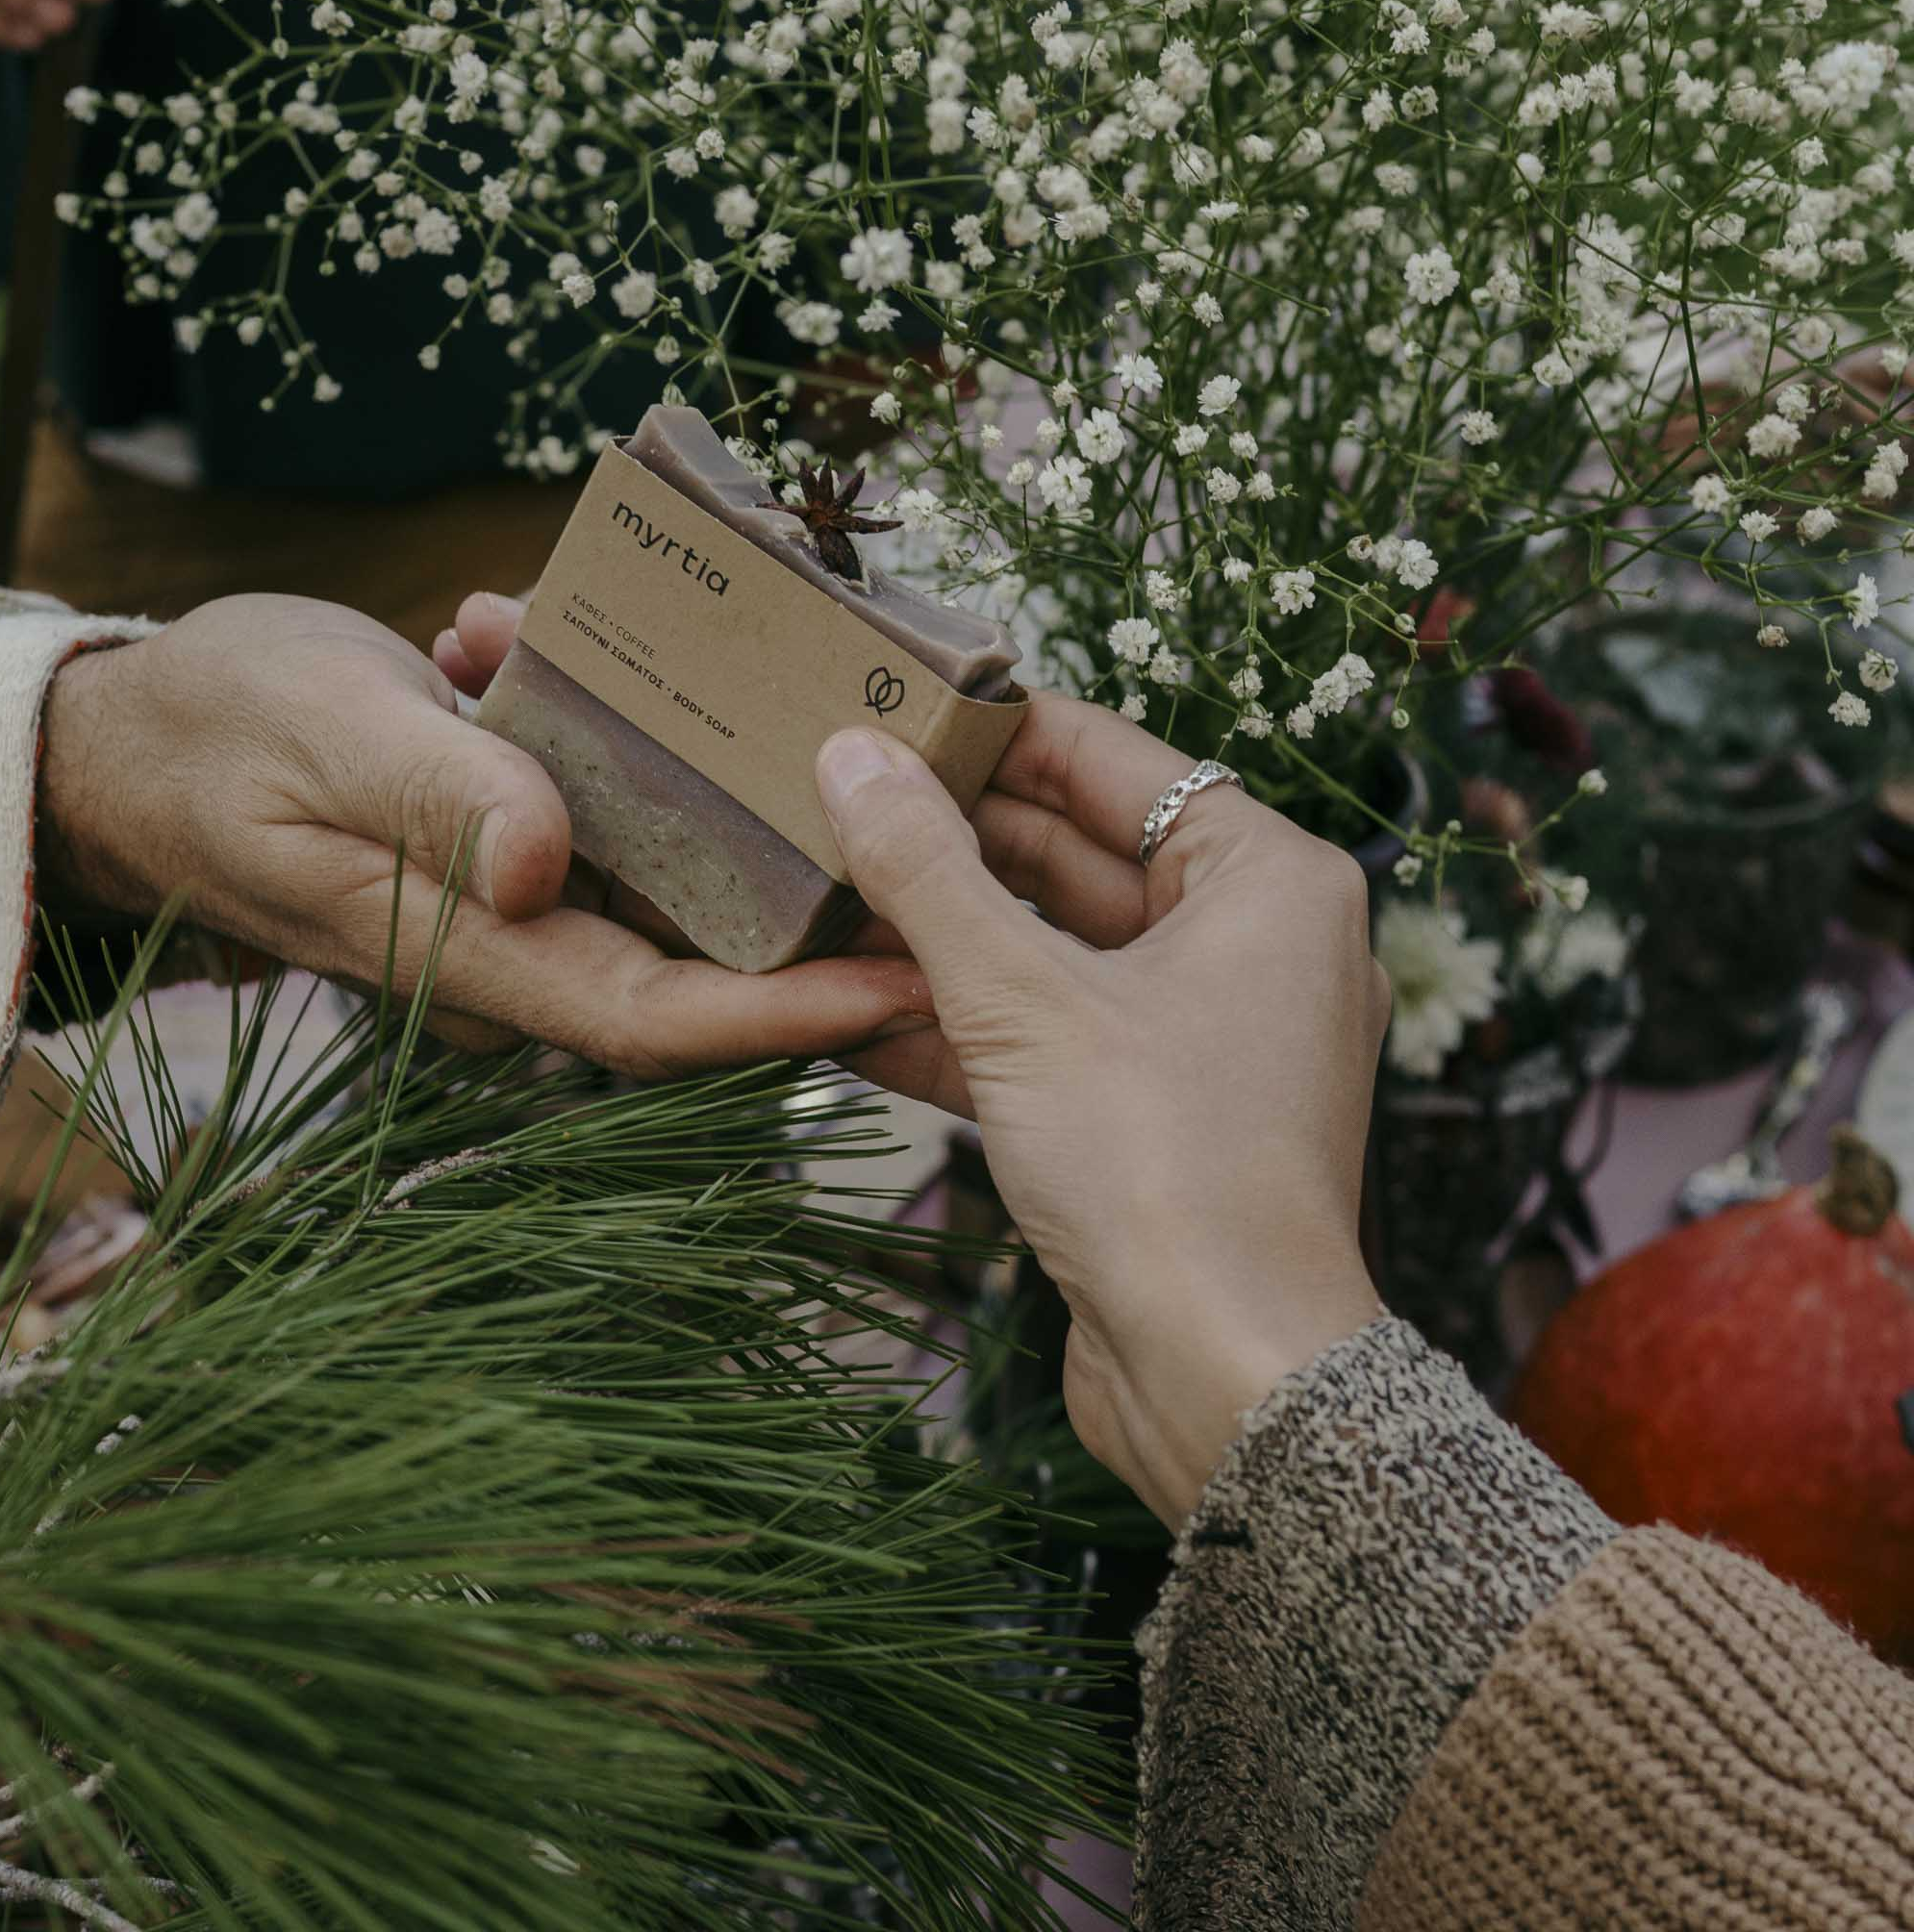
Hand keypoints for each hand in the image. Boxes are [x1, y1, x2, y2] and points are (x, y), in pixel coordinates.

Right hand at [37, 596, 933, 1077]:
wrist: (135, 738)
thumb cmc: (213, 731)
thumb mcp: (322, 737)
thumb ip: (437, 795)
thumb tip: (546, 863)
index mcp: (469, 945)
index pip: (655, 1018)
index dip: (786, 1015)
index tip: (910, 978)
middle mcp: (511, 938)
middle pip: (697, 972)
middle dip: (822, 937)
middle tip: (954, 868)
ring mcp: (515, 893)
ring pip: (675, 897)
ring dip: (773, 842)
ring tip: (887, 764)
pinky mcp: (511, 836)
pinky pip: (625, 822)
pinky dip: (681, 766)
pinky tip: (718, 684)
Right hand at [812, 705, 1387, 1529]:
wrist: (1227, 1381)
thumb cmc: (1165, 1171)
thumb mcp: (1019, 999)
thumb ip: (927, 871)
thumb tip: (850, 757)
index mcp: (1268, 880)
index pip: (1117, 760)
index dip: (999, 730)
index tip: (894, 706)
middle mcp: (1253, 946)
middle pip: (1078, 854)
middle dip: (954, 838)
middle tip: (833, 797)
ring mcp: (1204, 1038)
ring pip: (1054, 953)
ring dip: (942, 936)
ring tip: (819, 892)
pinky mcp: (1155, 1117)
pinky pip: (1049, 1038)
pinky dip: (962, 1024)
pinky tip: (849, 1009)